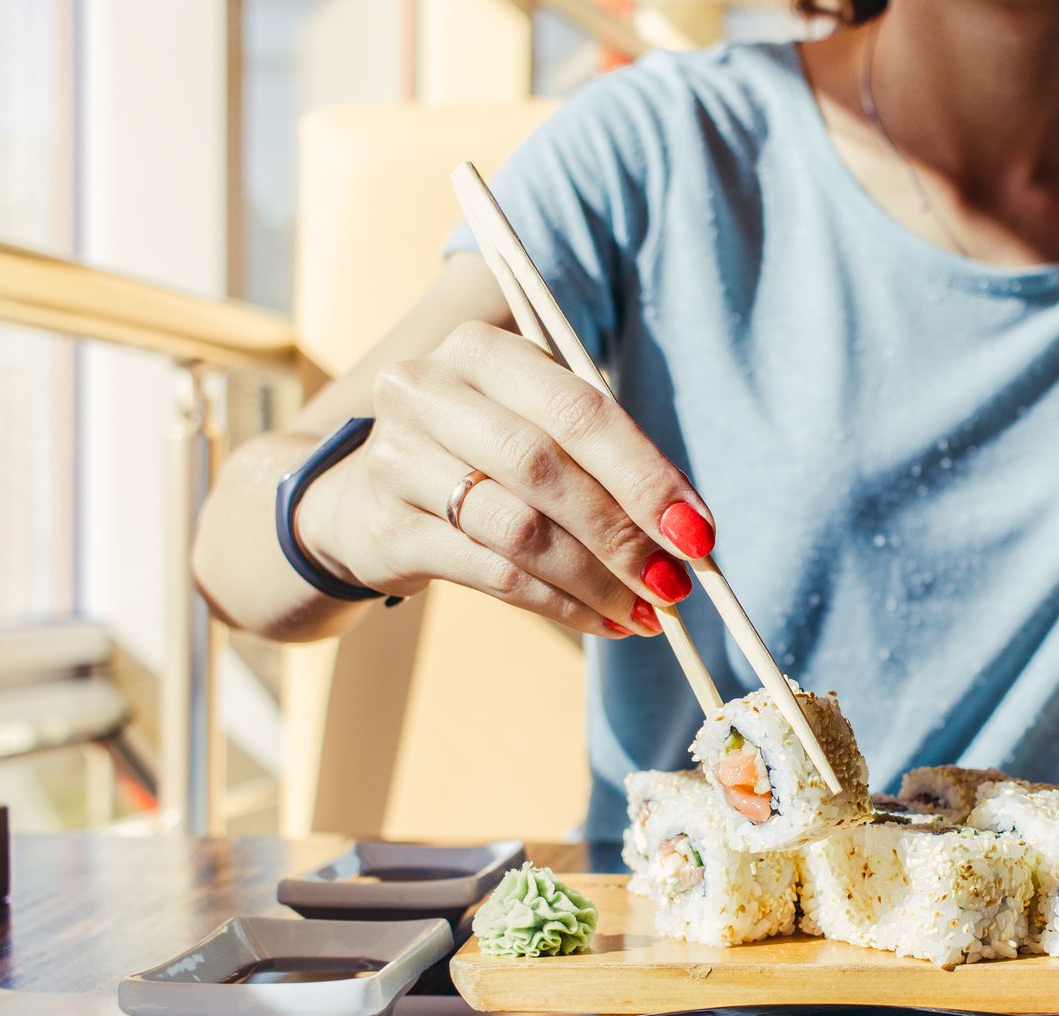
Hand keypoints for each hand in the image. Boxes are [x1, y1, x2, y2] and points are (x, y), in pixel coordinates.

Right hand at [293, 321, 716, 637]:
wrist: (362, 498)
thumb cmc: (479, 456)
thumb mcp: (534, 428)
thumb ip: (602, 461)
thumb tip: (688, 531)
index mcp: (481, 351)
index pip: (579, 410)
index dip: (644, 474)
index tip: (697, 531)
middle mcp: (428, 391)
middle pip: (546, 467)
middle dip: (624, 533)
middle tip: (676, 583)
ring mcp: (397, 459)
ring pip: (520, 528)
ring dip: (597, 579)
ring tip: (646, 611)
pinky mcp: (387, 529)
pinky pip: (492, 573)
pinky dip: (560, 603)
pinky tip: (602, 620)